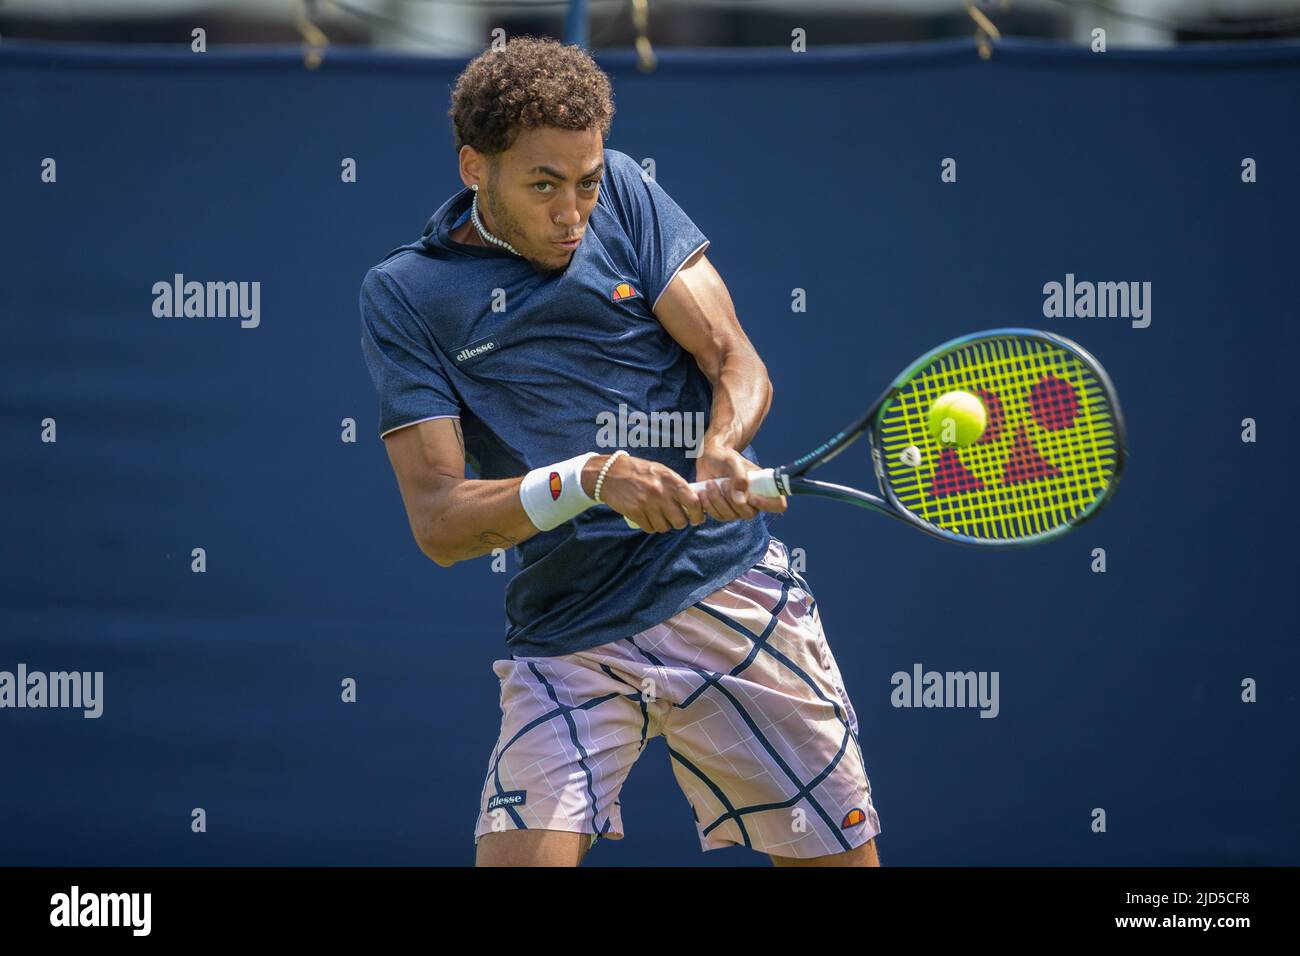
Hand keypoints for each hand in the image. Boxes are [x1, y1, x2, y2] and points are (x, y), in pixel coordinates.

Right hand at [583, 453, 706, 533]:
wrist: (610, 473)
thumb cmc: (639, 471)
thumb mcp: (661, 471)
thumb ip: (676, 485)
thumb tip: (693, 503)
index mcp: (670, 479)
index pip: (693, 502)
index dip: (698, 514)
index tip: (696, 518)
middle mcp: (660, 492)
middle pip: (680, 521)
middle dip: (679, 522)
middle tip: (674, 518)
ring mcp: (647, 503)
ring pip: (664, 527)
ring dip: (663, 525)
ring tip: (658, 516)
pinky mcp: (635, 512)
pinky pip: (650, 528)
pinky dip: (650, 525)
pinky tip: (646, 516)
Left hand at [692, 442, 787, 522]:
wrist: (709, 459)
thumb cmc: (725, 457)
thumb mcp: (732, 461)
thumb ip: (739, 477)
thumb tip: (741, 500)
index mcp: (763, 487)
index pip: (778, 505)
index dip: (767, 504)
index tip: (751, 496)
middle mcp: (753, 501)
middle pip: (749, 514)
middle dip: (733, 500)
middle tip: (723, 483)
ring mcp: (738, 509)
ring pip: (731, 516)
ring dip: (718, 500)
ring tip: (711, 484)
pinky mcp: (723, 511)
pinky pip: (718, 516)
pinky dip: (709, 505)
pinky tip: (704, 492)